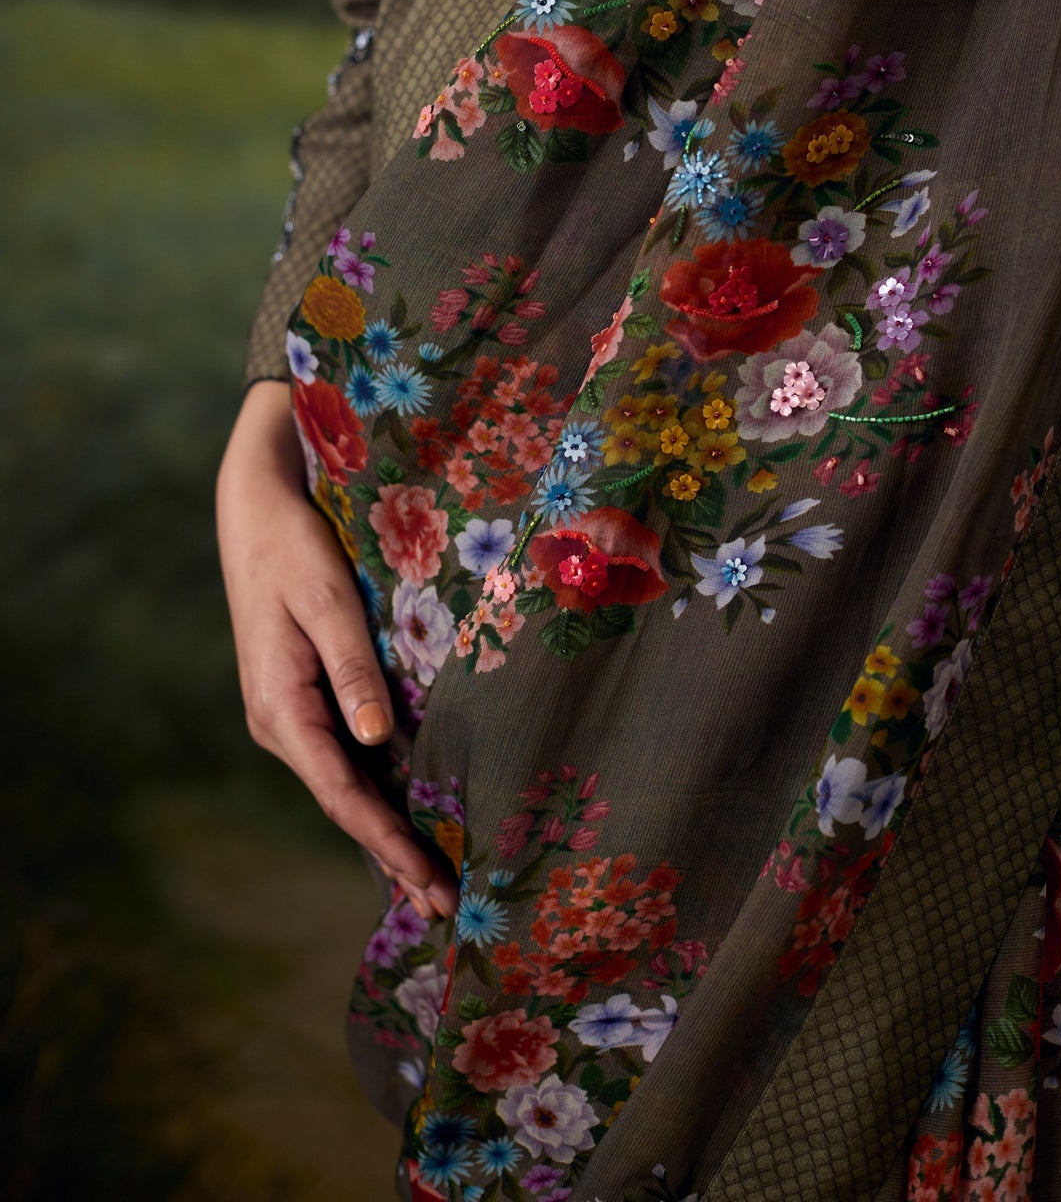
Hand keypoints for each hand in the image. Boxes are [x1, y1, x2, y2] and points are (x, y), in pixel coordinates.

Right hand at [216, 380, 456, 921]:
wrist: (256, 507)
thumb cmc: (294, 548)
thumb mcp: (328, 602)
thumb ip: (353, 670)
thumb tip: (374, 739)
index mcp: (280, 709)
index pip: (343, 795)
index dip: (389, 843)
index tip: (432, 884)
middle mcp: (281, 723)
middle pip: (346, 803)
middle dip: (395, 855)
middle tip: (449, 907)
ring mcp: (291, 713)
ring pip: (347, 784)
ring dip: (389, 830)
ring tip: (436, 877)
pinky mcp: (306, 696)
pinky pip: (346, 757)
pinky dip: (379, 791)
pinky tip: (409, 813)